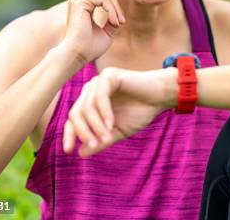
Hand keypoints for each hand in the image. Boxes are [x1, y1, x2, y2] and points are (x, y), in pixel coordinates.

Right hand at [61, 0, 125, 63]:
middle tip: (119, 22)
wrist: (78, 54)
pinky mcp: (79, 0)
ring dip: (116, 10)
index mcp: (86, 2)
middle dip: (116, 5)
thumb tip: (120, 15)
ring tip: (116, 25)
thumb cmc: (90, 47)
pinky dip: (111, 10)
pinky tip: (113, 22)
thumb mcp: (108, 31)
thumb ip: (112, 19)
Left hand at [62, 67, 177, 156]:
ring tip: (107, 137)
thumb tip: (81, 153)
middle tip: (95, 145)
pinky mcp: (108, 75)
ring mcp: (98, 81)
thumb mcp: (117, 132)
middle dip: (84, 132)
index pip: (73, 119)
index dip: (70, 134)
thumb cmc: (140, 112)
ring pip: (86, 107)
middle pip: (76, 113)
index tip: (69, 151)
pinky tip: (111, 124)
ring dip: (96, 125)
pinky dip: (104, 113)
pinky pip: (99, 97)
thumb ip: (100, 141)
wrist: (160, 97)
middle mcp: (90, 90)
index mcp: (90, 102)